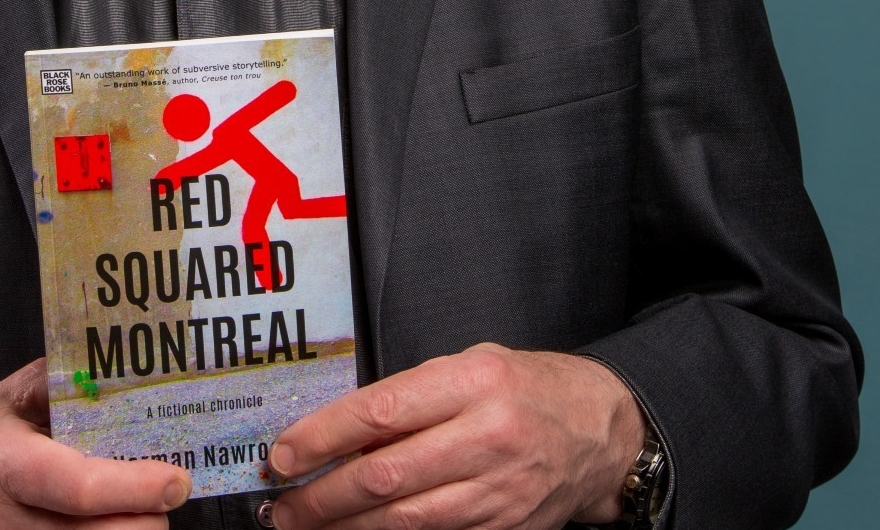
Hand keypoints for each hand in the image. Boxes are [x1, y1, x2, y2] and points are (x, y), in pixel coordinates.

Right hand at [0, 358, 191, 529]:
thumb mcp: (10, 397)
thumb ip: (64, 383)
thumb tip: (125, 373)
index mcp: (0, 462)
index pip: (79, 487)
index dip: (134, 487)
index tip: (175, 481)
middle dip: (145, 522)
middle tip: (165, 496)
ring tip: (139, 511)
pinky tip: (107, 526)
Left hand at [267, 346, 644, 529]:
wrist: (600, 432)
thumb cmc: (524, 388)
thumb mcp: (469, 366)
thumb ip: (412, 397)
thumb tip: (342, 434)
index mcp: (472, 381)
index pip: (379, 411)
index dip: (322, 437)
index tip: (283, 453)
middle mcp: (486, 436)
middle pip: (384, 476)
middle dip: (322, 496)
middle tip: (280, 506)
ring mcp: (498, 490)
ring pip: (405, 520)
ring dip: (346, 529)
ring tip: (304, 525)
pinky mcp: (505, 528)